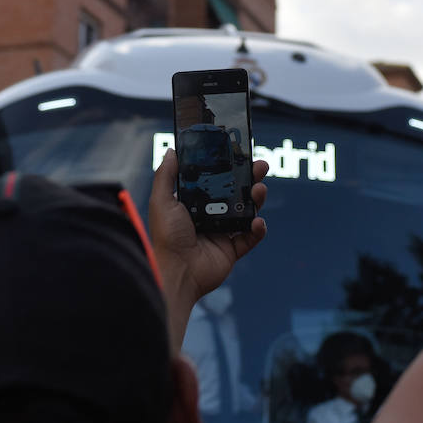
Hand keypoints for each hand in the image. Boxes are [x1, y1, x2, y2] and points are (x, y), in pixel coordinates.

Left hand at [148, 149, 267, 304]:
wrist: (177, 272)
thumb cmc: (166, 237)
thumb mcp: (161, 201)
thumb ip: (166, 175)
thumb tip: (172, 151)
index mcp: (193, 204)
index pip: (214, 180)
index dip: (227, 166)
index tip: (239, 153)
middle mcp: (209, 216)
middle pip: (234, 193)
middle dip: (249, 178)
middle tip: (260, 166)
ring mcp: (222, 233)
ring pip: (246, 211)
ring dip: (256, 199)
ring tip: (259, 190)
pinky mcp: (232, 250)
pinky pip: (251, 237)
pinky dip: (258, 228)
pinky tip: (257, 222)